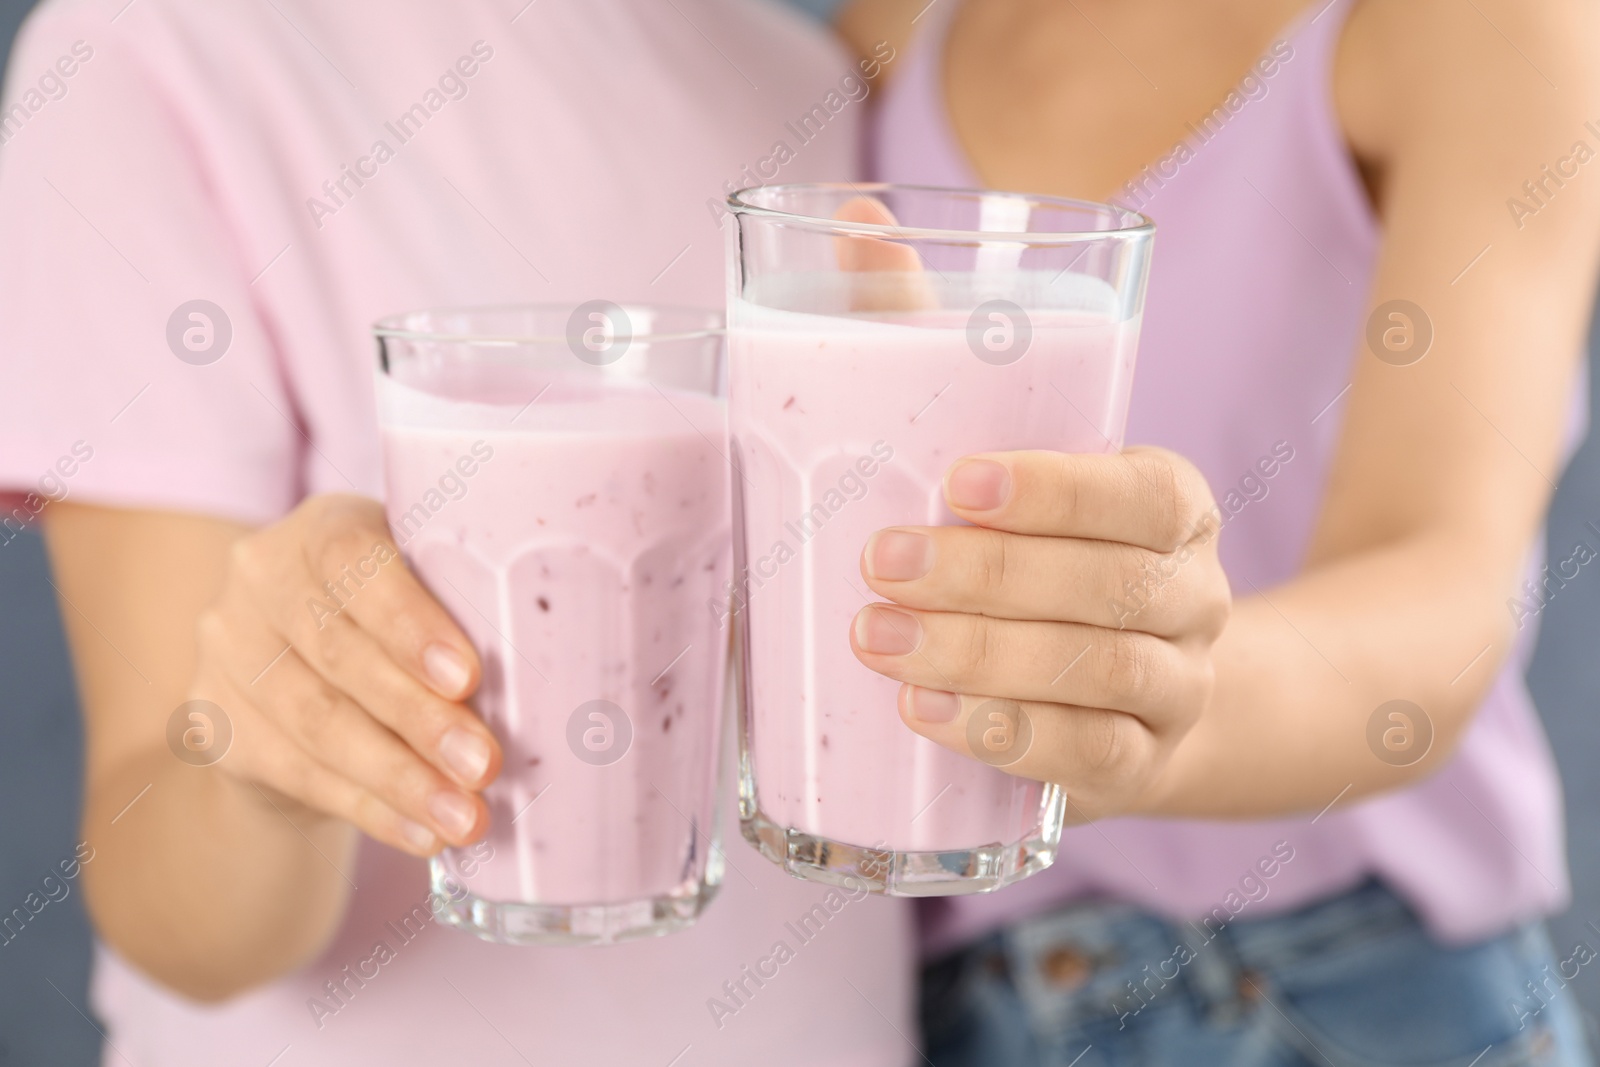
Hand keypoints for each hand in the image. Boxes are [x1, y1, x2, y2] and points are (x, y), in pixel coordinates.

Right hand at [191, 494, 499, 854]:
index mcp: (322, 527)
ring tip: (467, 817)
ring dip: (401, 779)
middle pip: (338, 653)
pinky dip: (371, 810)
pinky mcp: (214, 723)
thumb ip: (473, 606)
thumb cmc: (399, 625)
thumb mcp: (428, 590)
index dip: (408, 622)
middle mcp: (260, 577)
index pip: (353, 560)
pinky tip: (423, 834)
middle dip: (420, 717)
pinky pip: (298, 775)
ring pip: (317, 723)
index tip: (469, 676)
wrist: (295, 689)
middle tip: (487, 764)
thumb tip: (577, 677)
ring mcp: (226, 650)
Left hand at [850, 448, 1230, 817]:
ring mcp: (1179, 690)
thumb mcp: (1044, 531)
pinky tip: (924, 706)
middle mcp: (1196, 600)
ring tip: (883, 638)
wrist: (1120, 710)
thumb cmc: (1058, 589)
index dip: (1057, 490)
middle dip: (986, 572)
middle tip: (886, 564)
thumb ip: (991, 515)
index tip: (959, 484)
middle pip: (1111, 584)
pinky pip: (1085, 749)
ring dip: (977, 652)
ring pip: (1100, 669)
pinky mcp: (1144, 766)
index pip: (1146, 495)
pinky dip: (998, 728)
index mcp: (1180, 517)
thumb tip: (885, 514)